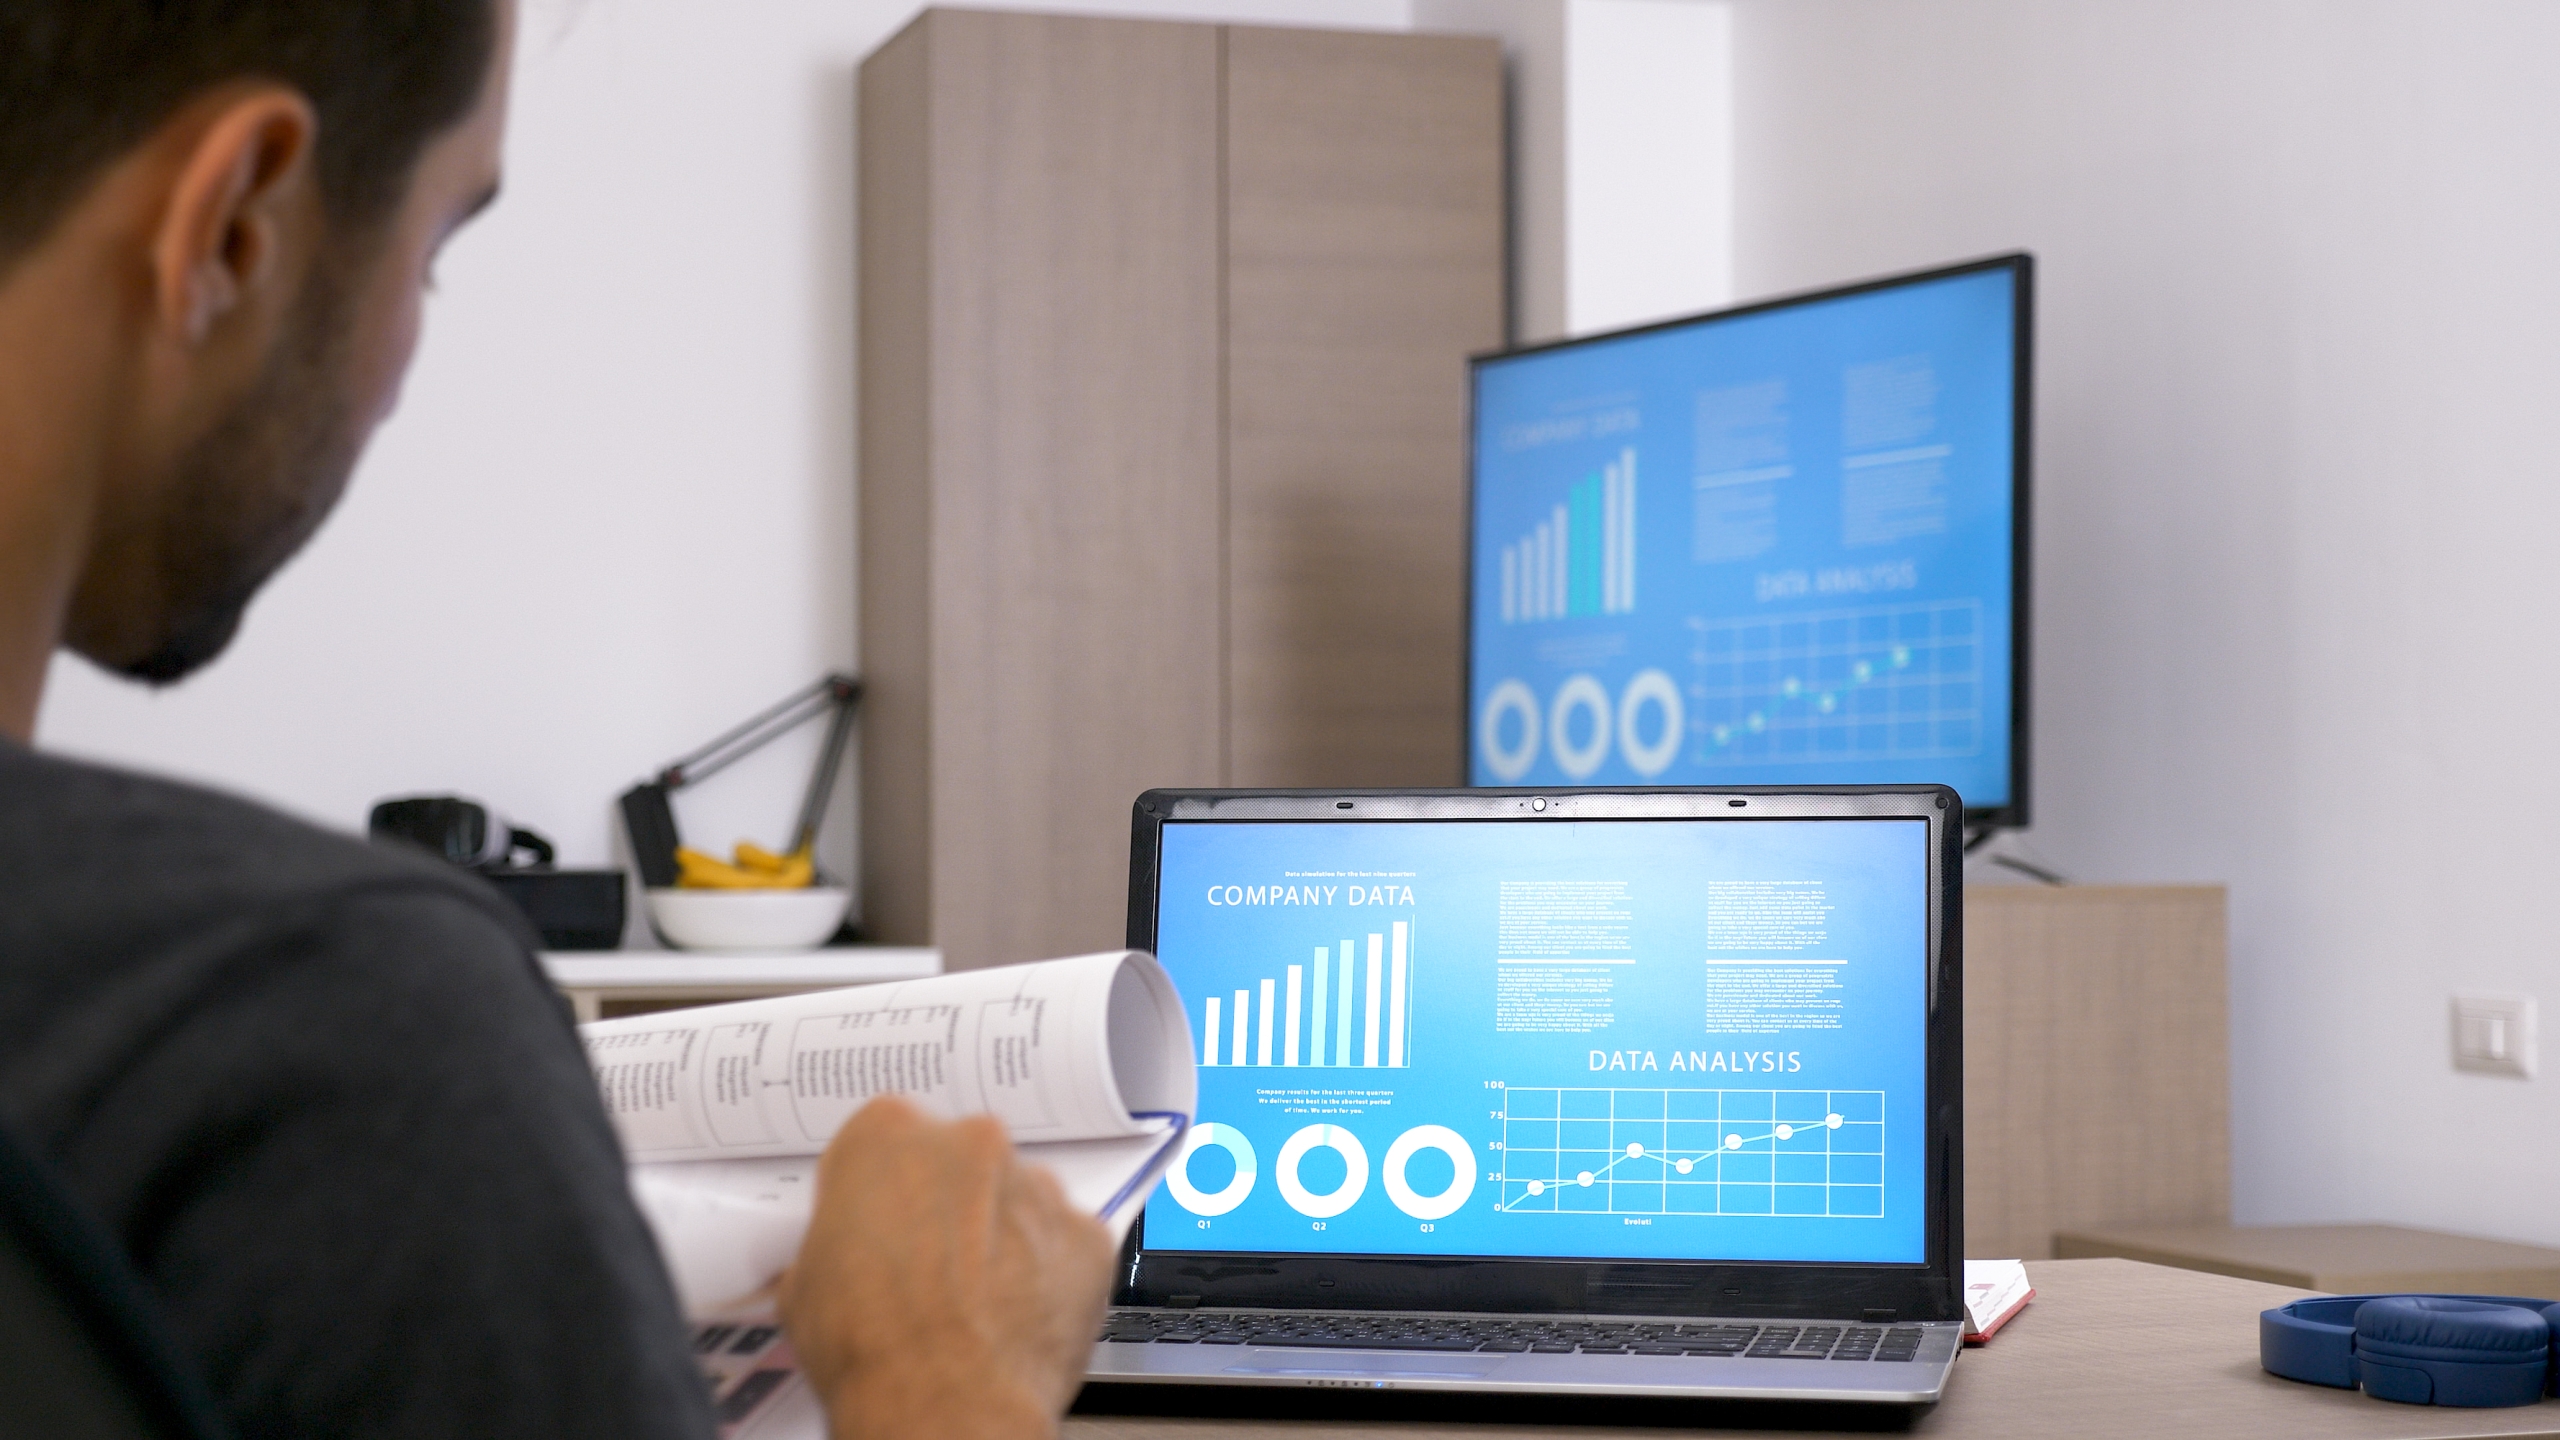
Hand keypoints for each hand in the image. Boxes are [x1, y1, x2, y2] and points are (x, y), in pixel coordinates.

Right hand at [778, 1096, 1115, 1439]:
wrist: (943, 1406)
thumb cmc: (872, 1349)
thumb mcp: (805, 1283)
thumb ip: (836, 1240)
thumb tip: (843, 1259)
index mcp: (887, 1134)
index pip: (887, 1139)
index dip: (884, 1187)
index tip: (882, 1217)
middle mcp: (969, 1142)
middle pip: (961, 1161)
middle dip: (950, 1204)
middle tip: (931, 1264)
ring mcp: (1035, 1185)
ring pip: (1019, 1198)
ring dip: (1003, 1235)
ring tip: (977, 1299)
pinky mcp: (1086, 1232)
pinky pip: (1066, 1242)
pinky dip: (1050, 1271)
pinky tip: (1019, 1312)